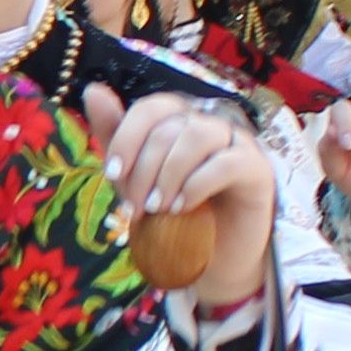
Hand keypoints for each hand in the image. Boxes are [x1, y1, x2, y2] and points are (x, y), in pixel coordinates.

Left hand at [86, 87, 276, 308]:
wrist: (210, 260)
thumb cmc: (172, 214)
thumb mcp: (133, 178)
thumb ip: (115, 135)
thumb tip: (92, 89)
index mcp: (179, 121)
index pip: (152, 107)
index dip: (127, 137)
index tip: (112, 174)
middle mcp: (209, 125)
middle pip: (170, 127)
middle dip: (144, 170)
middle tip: (137, 207)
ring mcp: (237, 144)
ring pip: (198, 135)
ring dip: (169, 174)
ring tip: (159, 208)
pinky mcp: (258, 170)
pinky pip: (228, 162)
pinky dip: (197, 184)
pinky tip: (183, 207)